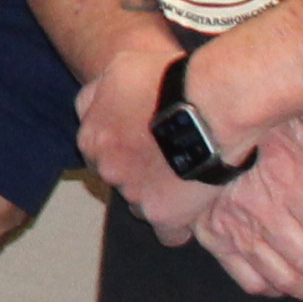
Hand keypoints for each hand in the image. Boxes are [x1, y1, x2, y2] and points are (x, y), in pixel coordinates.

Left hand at [66, 32, 193, 219]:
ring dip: (157, 194)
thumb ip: (98, 93)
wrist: (210, 104)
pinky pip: (168, 233)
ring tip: (185, 176)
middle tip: (166, 154)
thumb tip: (94, 104)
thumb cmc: (169, 79)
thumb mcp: (119, 68)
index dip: (121, 142)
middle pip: (117, 176)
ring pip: (140, 203)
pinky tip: (190, 211)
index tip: (142, 137)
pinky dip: (178, 225)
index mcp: (91, 136)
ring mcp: (134, 194)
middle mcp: (106, 169)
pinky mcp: (164, 215)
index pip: (97, 148)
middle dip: (136, 168)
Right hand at [184, 111, 302, 301]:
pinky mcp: (214, 236)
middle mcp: (266, 213)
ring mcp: (237, 228)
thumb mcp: (299, 126)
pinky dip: (269, 289)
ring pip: (282, 276)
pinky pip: (245, 276)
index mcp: (292, 184)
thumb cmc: (253, 117)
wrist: (192, 118)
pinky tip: (285, 289)